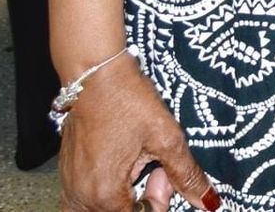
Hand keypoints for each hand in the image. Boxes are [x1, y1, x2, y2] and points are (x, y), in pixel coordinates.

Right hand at [57, 57, 219, 211]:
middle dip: (142, 203)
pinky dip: (104, 198)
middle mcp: (82, 198)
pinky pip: (83, 205)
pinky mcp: (66, 177)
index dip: (160, 202)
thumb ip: (186, 175)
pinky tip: (121, 170)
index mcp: (106, 194)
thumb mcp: (166, 136)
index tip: (165, 174)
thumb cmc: (129, 101)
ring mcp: (70, 188)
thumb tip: (208, 203)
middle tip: (154, 171)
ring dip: (122, 202)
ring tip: (136, 171)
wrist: (95, 76)